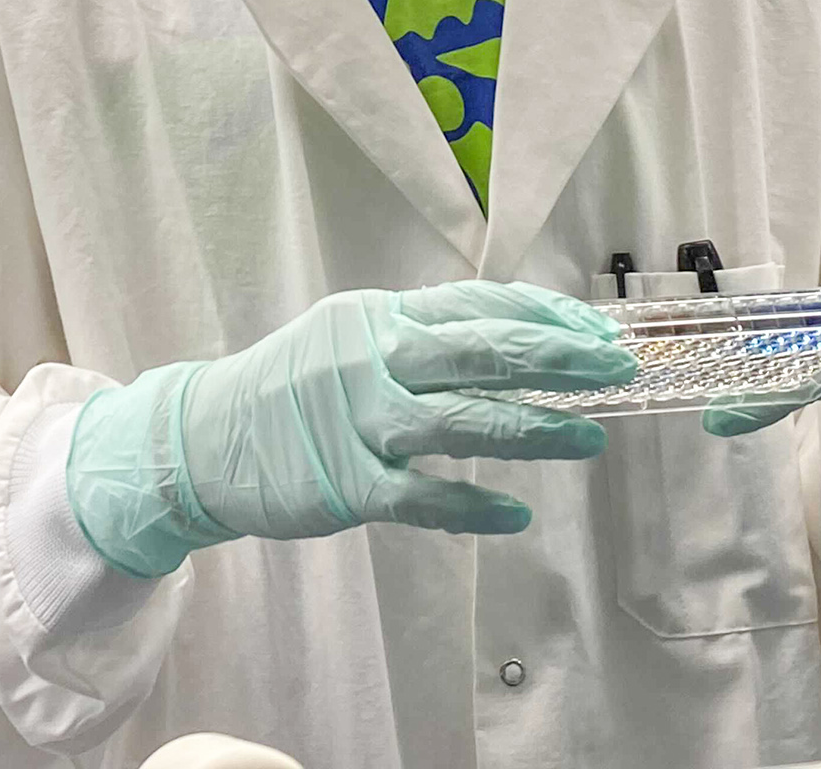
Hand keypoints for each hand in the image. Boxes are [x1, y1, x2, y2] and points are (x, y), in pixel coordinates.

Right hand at [67, 282, 636, 578]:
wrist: (204, 440)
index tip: (595, 327)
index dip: (541, 314)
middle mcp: (371, 359)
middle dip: (557, 357)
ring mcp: (358, 421)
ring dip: (536, 429)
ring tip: (590, 438)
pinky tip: (515, 516)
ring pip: (464, 422)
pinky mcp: (345, 484)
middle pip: (481, 351)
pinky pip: (423, 498)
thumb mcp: (350, 340)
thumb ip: (418, 338)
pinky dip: (473, 508)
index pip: (475, 303)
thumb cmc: (291, 389)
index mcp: (377, 317)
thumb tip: (514, 341)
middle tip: (616, 367)